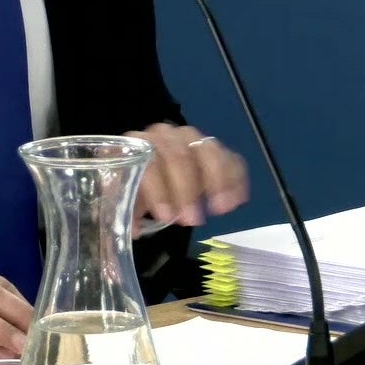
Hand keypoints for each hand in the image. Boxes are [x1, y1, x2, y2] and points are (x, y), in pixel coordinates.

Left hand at [126, 123, 249, 231]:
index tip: (167, 217)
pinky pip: (230, 157)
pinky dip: (235, 179)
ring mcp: (193, 139)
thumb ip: (128, 210)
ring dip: (216, 181)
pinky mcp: (214, 148)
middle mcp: (166, 135)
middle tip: (192, 220)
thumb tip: (135, 229)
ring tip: (220, 209)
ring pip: (208, 151)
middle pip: (180, 156)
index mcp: (140, 144)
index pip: (150, 162)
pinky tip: (237, 200)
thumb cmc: (136, 185)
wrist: (150, 168)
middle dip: (187, 190)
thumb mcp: (126, 197)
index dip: (159, 191)